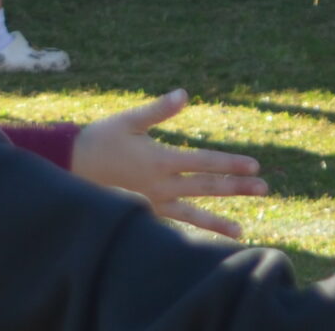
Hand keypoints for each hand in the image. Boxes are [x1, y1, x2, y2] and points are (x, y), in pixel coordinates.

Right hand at [70, 91, 265, 236]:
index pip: (204, 163)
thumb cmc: (100, 140)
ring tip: (240, 232)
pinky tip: (203, 239)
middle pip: (206, 187)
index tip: (254, 166)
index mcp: (161, 161)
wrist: (68, 168)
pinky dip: (192, 233)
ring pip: (192, 214)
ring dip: (218, 221)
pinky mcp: (144, 213)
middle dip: (237, 188)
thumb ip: (158, 110)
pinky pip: (173, 226)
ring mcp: (153, 203)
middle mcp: (161, 186)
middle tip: (265, 189)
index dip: (230, 164)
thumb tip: (184, 94)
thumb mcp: (128, 120)